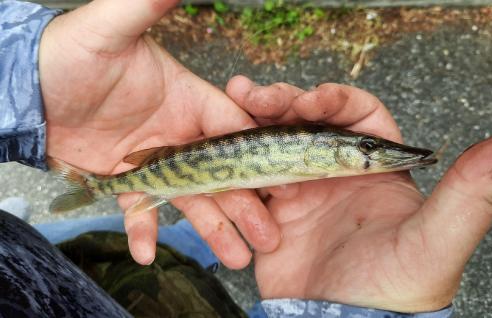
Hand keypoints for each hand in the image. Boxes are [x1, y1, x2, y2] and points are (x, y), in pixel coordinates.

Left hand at [39, 0, 280, 267]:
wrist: (30, 88)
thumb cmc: (71, 53)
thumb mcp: (111, 28)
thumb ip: (146, 6)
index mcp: (190, 102)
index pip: (234, 131)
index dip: (259, 157)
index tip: (284, 184)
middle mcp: (181, 135)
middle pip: (223, 175)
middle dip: (246, 206)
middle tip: (268, 237)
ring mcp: (157, 162)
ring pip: (192, 200)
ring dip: (212, 229)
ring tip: (236, 259)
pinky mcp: (127, 181)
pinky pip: (141, 210)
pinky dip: (144, 230)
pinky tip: (148, 253)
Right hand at [226, 75, 491, 311]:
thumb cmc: (392, 291)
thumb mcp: (432, 243)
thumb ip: (466, 196)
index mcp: (374, 168)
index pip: (356, 115)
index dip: (334, 99)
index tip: (310, 99)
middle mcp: (336, 172)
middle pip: (308, 121)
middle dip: (283, 101)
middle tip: (258, 95)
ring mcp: (301, 190)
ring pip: (275, 141)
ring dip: (254, 121)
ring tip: (234, 103)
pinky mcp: (272, 211)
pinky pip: (251, 176)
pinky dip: (238, 161)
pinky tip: (224, 151)